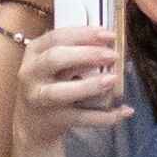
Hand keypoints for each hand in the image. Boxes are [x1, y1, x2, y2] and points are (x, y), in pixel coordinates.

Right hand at [15, 23, 131, 141]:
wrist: (33, 122)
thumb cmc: (51, 82)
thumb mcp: (55, 63)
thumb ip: (76, 51)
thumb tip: (111, 45)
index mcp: (35, 52)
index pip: (57, 37)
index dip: (84, 34)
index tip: (109, 35)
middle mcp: (32, 73)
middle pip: (55, 59)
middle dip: (86, 55)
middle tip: (112, 56)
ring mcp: (40, 98)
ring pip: (62, 92)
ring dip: (89, 85)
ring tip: (113, 79)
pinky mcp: (53, 119)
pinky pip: (80, 118)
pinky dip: (104, 116)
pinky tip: (124, 111)